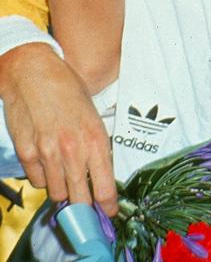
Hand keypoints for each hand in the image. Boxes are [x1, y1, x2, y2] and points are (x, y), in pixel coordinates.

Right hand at [0, 44, 117, 214]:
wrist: (33, 72)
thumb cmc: (66, 87)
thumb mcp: (91, 112)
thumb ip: (96, 142)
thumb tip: (101, 169)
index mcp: (95, 138)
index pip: (104, 186)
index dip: (107, 205)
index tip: (109, 212)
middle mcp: (73, 149)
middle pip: (80, 199)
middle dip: (84, 205)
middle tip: (86, 202)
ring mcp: (48, 153)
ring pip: (57, 193)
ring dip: (62, 188)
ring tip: (64, 173)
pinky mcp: (27, 153)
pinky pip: (37, 181)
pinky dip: (42, 176)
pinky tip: (46, 161)